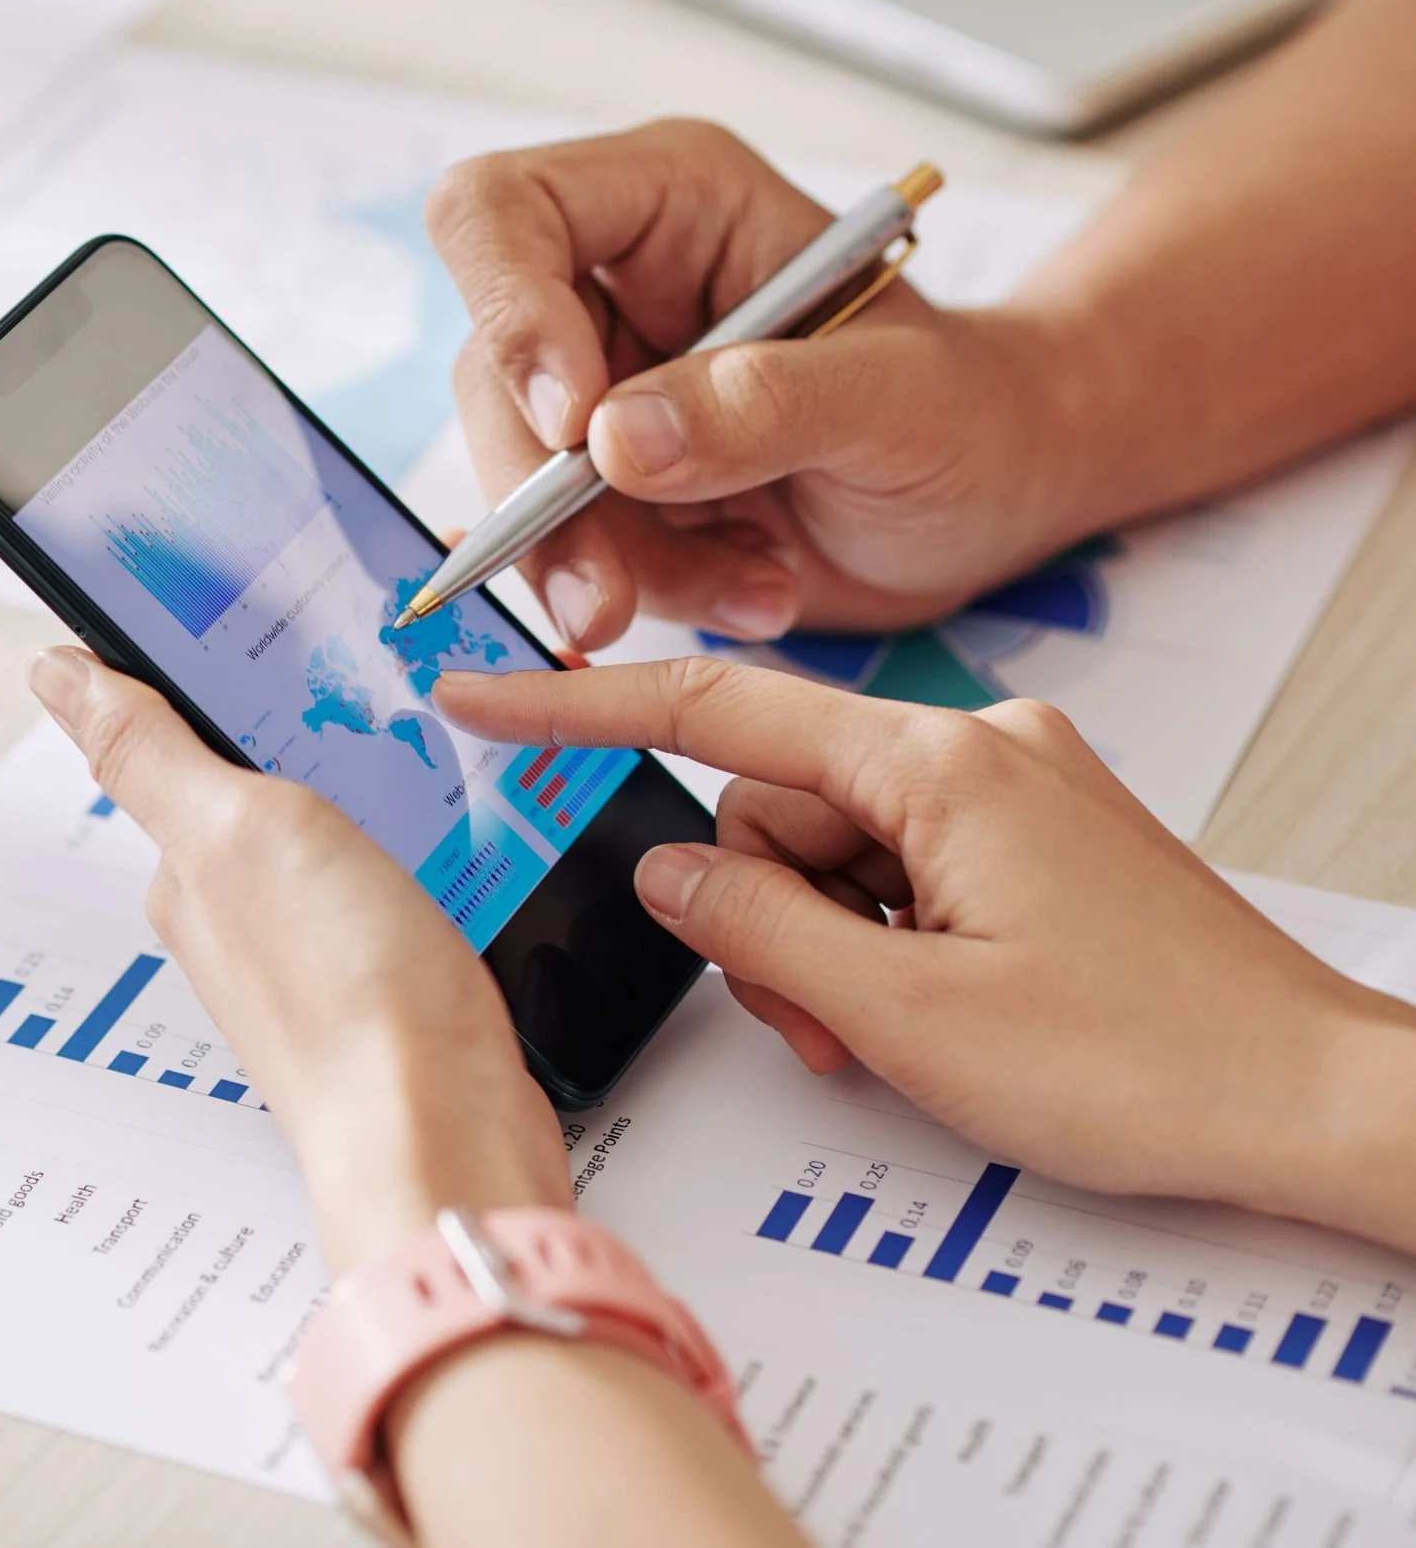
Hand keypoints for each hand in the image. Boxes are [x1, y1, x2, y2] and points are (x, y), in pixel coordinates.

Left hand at [26, 647, 568, 1272]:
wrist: (447, 1137)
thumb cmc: (345, 1000)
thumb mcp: (239, 831)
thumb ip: (151, 750)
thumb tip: (56, 673)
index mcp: (187, 869)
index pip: (173, 741)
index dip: (210, 675)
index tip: (260, 614)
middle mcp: (236, 913)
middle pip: (260, 786)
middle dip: (308, 731)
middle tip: (365, 678)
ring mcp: (311, 953)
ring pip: (329, 837)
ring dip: (369, 791)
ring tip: (417, 754)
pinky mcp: (382, 985)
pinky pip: (386, 891)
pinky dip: (415, 851)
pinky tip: (449, 841)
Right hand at [425, 120, 1115, 650]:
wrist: (1000, 498)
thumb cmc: (972, 408)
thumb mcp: (898, 398)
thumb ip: (765, 405)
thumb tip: (615, 440)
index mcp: (674, 203)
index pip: (502, 213)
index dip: (509, 313)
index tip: (574, 428)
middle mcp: (613, 285)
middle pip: (491, 375)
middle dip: (545, 501)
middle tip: (609, 598)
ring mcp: (605, 389)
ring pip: (520, 482)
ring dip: (616, 564)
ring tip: (755, 589)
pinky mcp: (611, 486)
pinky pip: (572, 550)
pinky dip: (656, 592)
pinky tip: (756, 589)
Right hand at [431, 661, 1415, 1253]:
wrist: (1311, 1101)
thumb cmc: (1150, 1060)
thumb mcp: (905, 1011)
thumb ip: (753, 931)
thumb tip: (664, 875)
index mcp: (937, 762)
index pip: (715, 709)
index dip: (579, 706)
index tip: (483, 691)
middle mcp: (974, 747)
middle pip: (772, 806)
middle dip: (767, 918)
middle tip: (828, 1020)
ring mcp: (1008, 790)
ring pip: (829, 849)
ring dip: (826, 947)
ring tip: (897, 1032)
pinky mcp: (1029, 834)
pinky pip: (896, 865)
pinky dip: (881, 940)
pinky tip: (933, 1009)